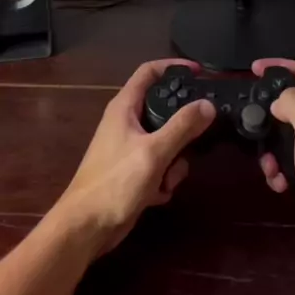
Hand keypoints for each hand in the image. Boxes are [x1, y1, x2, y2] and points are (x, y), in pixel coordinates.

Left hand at [58, 59, 215, 256]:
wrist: (86, 228)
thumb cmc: (115, 183)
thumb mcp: (154, 152)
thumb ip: (182, 127)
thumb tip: (208, 104)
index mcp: (124, 108)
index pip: (149, 72)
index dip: (174, 66)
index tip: (200, 72)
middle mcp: (126, 123)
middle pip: (164, 111)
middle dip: (182, 130)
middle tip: (197, 138)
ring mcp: (129, 148)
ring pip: (166, 142)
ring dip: (173, 162)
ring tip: (167, 179)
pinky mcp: (132, 172)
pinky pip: (159, 166)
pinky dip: (162, 180)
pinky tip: (157, 195)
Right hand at [253, 58, 294, 261]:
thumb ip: (293, 102)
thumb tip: (276, 102)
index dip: (278, 65)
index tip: (253, 69)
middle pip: (289, 104)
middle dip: (268, 114)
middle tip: (250, 122)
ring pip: (283, 136)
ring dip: (270, 148)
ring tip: (268, 164)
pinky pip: (286, 161)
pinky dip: (278, 169)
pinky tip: (279, 182)